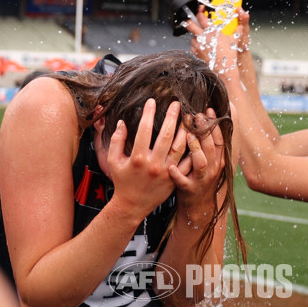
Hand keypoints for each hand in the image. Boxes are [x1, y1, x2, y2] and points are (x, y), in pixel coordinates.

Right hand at [106, 98, 183, 217]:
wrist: (132, 205)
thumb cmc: (122, 181)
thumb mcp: (113, 161)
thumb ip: (116, 140)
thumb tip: (122, 122)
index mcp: (138, 158)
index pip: (144, 130)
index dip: (149, 113)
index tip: (152, 101)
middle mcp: (154, 164)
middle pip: (166, 135)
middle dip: (172, 117)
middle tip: (177, 104)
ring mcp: (166, 172)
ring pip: (180, 147)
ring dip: (185, 130)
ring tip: (188, 117)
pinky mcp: (175, 179)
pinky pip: (188, 163)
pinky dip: (192, 150)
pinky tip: (194, 138)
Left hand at [168, 110, 225, 214]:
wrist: (198, 206)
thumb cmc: (199, 177)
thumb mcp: (209, 160)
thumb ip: (209, 142)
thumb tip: (210, 119)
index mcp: (217, 159)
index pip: (219, 138)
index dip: (215, 124)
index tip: (207, 109)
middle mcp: (212, 168)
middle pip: (211, 146)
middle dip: (205, 130)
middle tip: (196, 115)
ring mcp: (201, 179)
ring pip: (201, 162)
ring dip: (195, 148)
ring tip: (188, 135)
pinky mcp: (189, 189)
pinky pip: (184, 182)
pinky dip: (178, 175)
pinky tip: (171, 167)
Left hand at [188, 6, 243, 75]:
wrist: (225, 69)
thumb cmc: (229, 55)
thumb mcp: (234, 41)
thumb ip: (237, 31)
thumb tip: (240, 26)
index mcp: (211, 31)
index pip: (200, 17)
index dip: (199, 12)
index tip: (200, 11)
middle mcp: (203, 38)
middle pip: (189, 24)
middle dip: (190, 21)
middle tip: (192, 20)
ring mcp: (198, 46)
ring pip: (191, 36)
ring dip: (195, 35)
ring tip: (202, 37)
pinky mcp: (196, 53)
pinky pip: (193, 46)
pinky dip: (196, 45)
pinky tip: (202, 46)